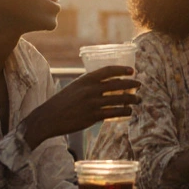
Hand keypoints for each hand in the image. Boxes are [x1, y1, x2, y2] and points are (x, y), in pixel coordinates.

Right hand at [24, 65, 139, 147]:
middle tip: (139, 86)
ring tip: (138, 100)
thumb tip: (105, 84)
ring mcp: (92, 103)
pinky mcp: (93, 116)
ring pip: (119, 99)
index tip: (132, 71)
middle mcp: (90, 89)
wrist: (49, 117)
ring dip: (132, 99)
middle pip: (117, 84)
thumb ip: (89, 85)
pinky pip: (114, 112)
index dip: (122, 70)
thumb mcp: (74, 87)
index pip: (108, 70)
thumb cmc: (62, 102)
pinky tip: (129, 112)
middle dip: (132, 84)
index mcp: (85, 79)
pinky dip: (124, 112)